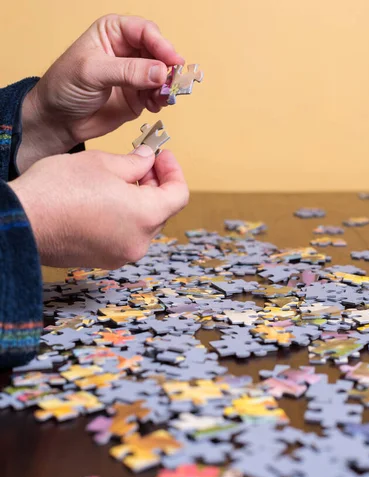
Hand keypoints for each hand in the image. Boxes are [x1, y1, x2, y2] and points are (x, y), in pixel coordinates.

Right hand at [10, 146, 188, 267]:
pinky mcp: (103, 260)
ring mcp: (121, 255)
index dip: (174, 172)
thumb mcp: (102, 163)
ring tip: (118, 180)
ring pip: (142, 225)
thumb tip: (148, 160)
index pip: (179, 195)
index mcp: (145, 216)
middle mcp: (138, 242)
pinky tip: (104, 201)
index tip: (163, 157)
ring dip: (138, 202)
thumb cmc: (58, 191)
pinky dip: (122, 218)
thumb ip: (135, 162)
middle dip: (155, 185)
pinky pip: (123, 236)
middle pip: (161, 211)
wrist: (22, 222)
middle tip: (140, 163)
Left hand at [18, 14, 183, 171]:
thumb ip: (128, 71)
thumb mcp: (93, 72)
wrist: (58, 120)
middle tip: (171, 81)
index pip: (145, 31)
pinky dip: (161, 101)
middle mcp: (128, 51)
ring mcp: (135, 76)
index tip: (172, 60)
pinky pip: (158, 96)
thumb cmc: (65, 87)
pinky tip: (155, 105)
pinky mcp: (138, 97)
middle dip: (167, 67)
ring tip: (161, 98)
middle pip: (159, 53)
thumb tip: (160, 71)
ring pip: (162, 76)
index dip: (161, 44)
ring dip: (166, 86)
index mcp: (114, 32)